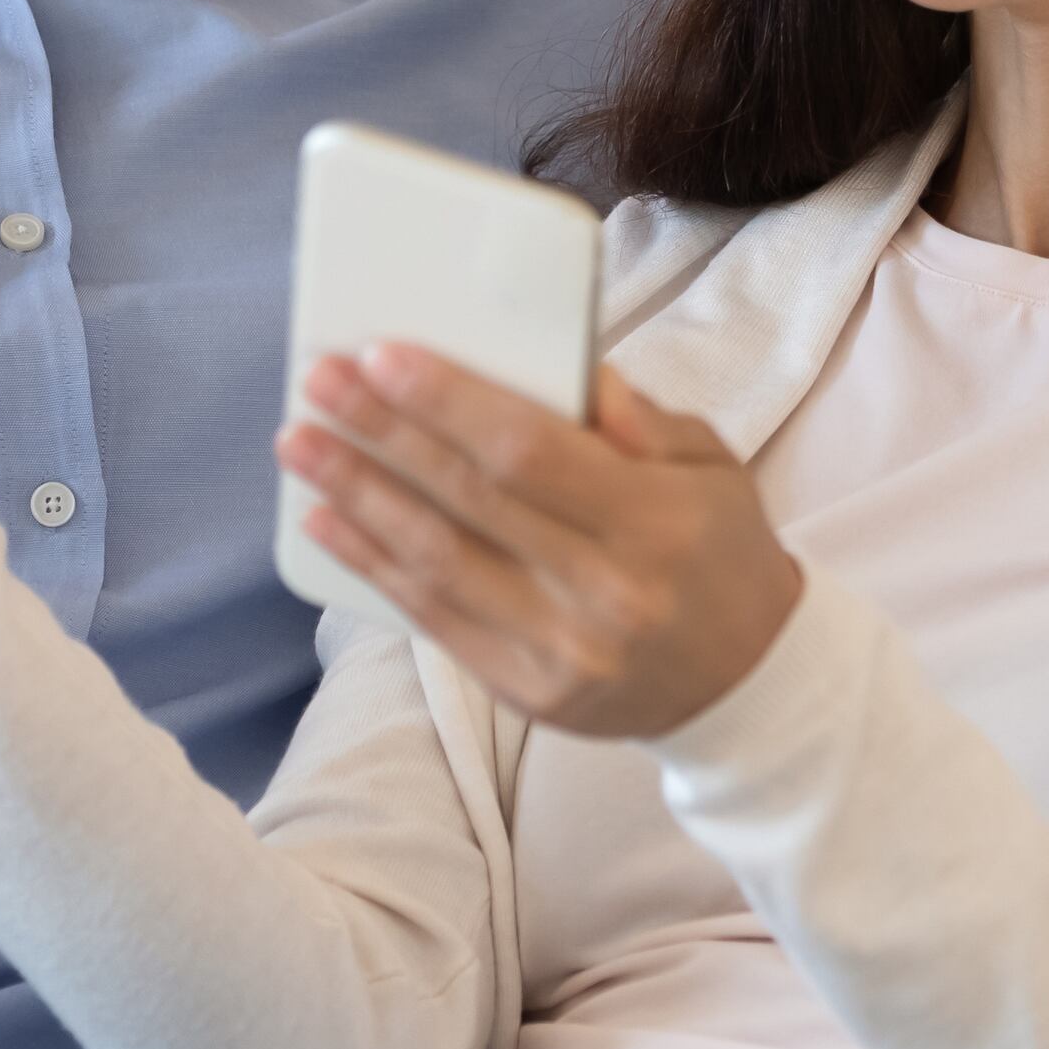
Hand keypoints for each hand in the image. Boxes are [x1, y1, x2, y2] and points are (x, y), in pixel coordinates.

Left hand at [280, 348, 802, 737]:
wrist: (749, 684)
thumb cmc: (720, 551)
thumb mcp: (710, 465)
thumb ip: (635, 418)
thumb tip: (562, 363)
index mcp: (654, 523)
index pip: (528, 453)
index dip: (447, 404)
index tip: (382, 355)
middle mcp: (604, 594)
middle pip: (468, 502)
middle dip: (381, 434)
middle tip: (318, 382)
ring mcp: (562, 653)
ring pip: (435, 564)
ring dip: (356, 497)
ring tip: (300, 444)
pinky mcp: (527, 694)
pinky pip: (433, 621)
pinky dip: (372, 568)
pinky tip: (327, 522)